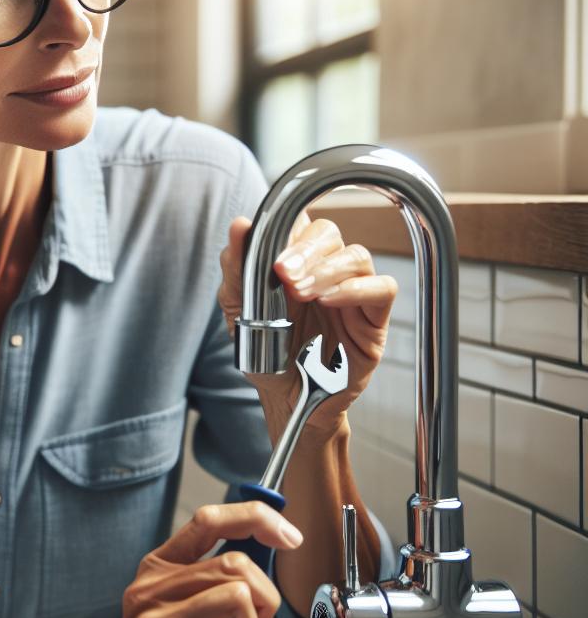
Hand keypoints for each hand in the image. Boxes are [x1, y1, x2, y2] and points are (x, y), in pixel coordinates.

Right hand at [81, 502, 303, 617]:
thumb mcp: (174, 615)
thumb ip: (206, 589)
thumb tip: (263, 575)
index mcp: (158, 570)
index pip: (210, 520)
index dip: (256, 519)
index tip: (288, 535)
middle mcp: (153, 588)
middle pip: (237, 564)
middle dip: (266, 605)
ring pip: (240, 598)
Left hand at [217, 211, 397, 433]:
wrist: (285, 396)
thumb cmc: (265, 351)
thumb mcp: (240, 308)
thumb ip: (237, 267)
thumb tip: (239, 225)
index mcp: (293, 260)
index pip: (300, 220)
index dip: (289, 223)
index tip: (270, 244)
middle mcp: (325, 269)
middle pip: (329, 232)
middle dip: (304, 249)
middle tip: (284, 273)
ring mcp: (352, 290)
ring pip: (356, 255)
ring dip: (326, 269)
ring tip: (301, 293)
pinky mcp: (373, 317)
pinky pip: (381, 288)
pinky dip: (356, 289)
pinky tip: (329, 301)